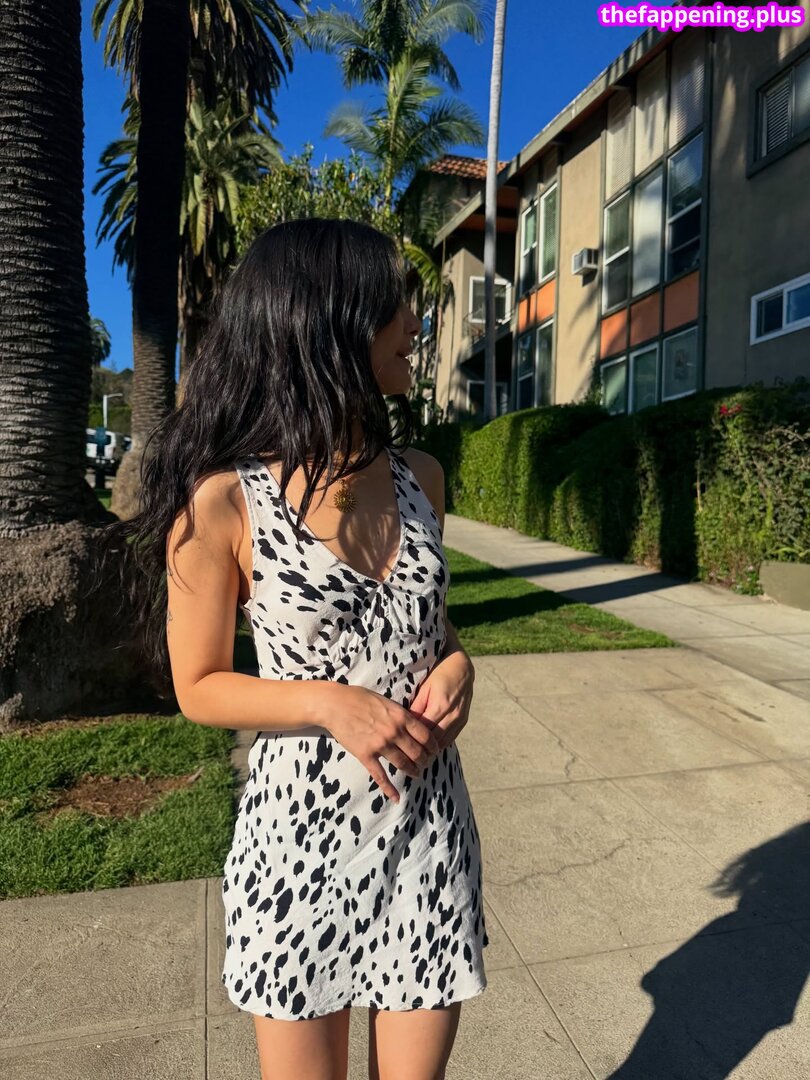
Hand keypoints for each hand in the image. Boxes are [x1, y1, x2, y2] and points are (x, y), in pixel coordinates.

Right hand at [316, 683, 440, 803]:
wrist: (336, 704)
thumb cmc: (360, 698)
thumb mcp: (387, 702)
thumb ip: (401, 714)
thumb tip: (413, 723)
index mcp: (401, 717)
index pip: (426, 736)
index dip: (433, 746)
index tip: (434, 751)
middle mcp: (394, 732)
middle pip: (418, 753)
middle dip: (424, 760)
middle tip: (425, 763)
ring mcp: (380, 745)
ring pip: (403, 764)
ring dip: (413, 771)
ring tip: (416, 774)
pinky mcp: (366, 755)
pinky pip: (381, 776)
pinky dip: (389, 789)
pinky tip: (396, 797)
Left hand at [408, 650, 474, 749]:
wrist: (461, 667)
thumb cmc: (438, 674)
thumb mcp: (424, 687)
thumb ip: (416, 707)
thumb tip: (406, 724)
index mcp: (440, 706)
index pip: (424, 731)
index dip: (412, 740)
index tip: (401, 744)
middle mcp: (453, 715)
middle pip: (434, 740)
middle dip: (421, 748)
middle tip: (407, 754)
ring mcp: (460, 719)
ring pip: (443, 742)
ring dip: (431, 748)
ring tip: (417, 753)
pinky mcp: (464, 720)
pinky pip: (451, 738)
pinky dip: (440, 742)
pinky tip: (429, 745)